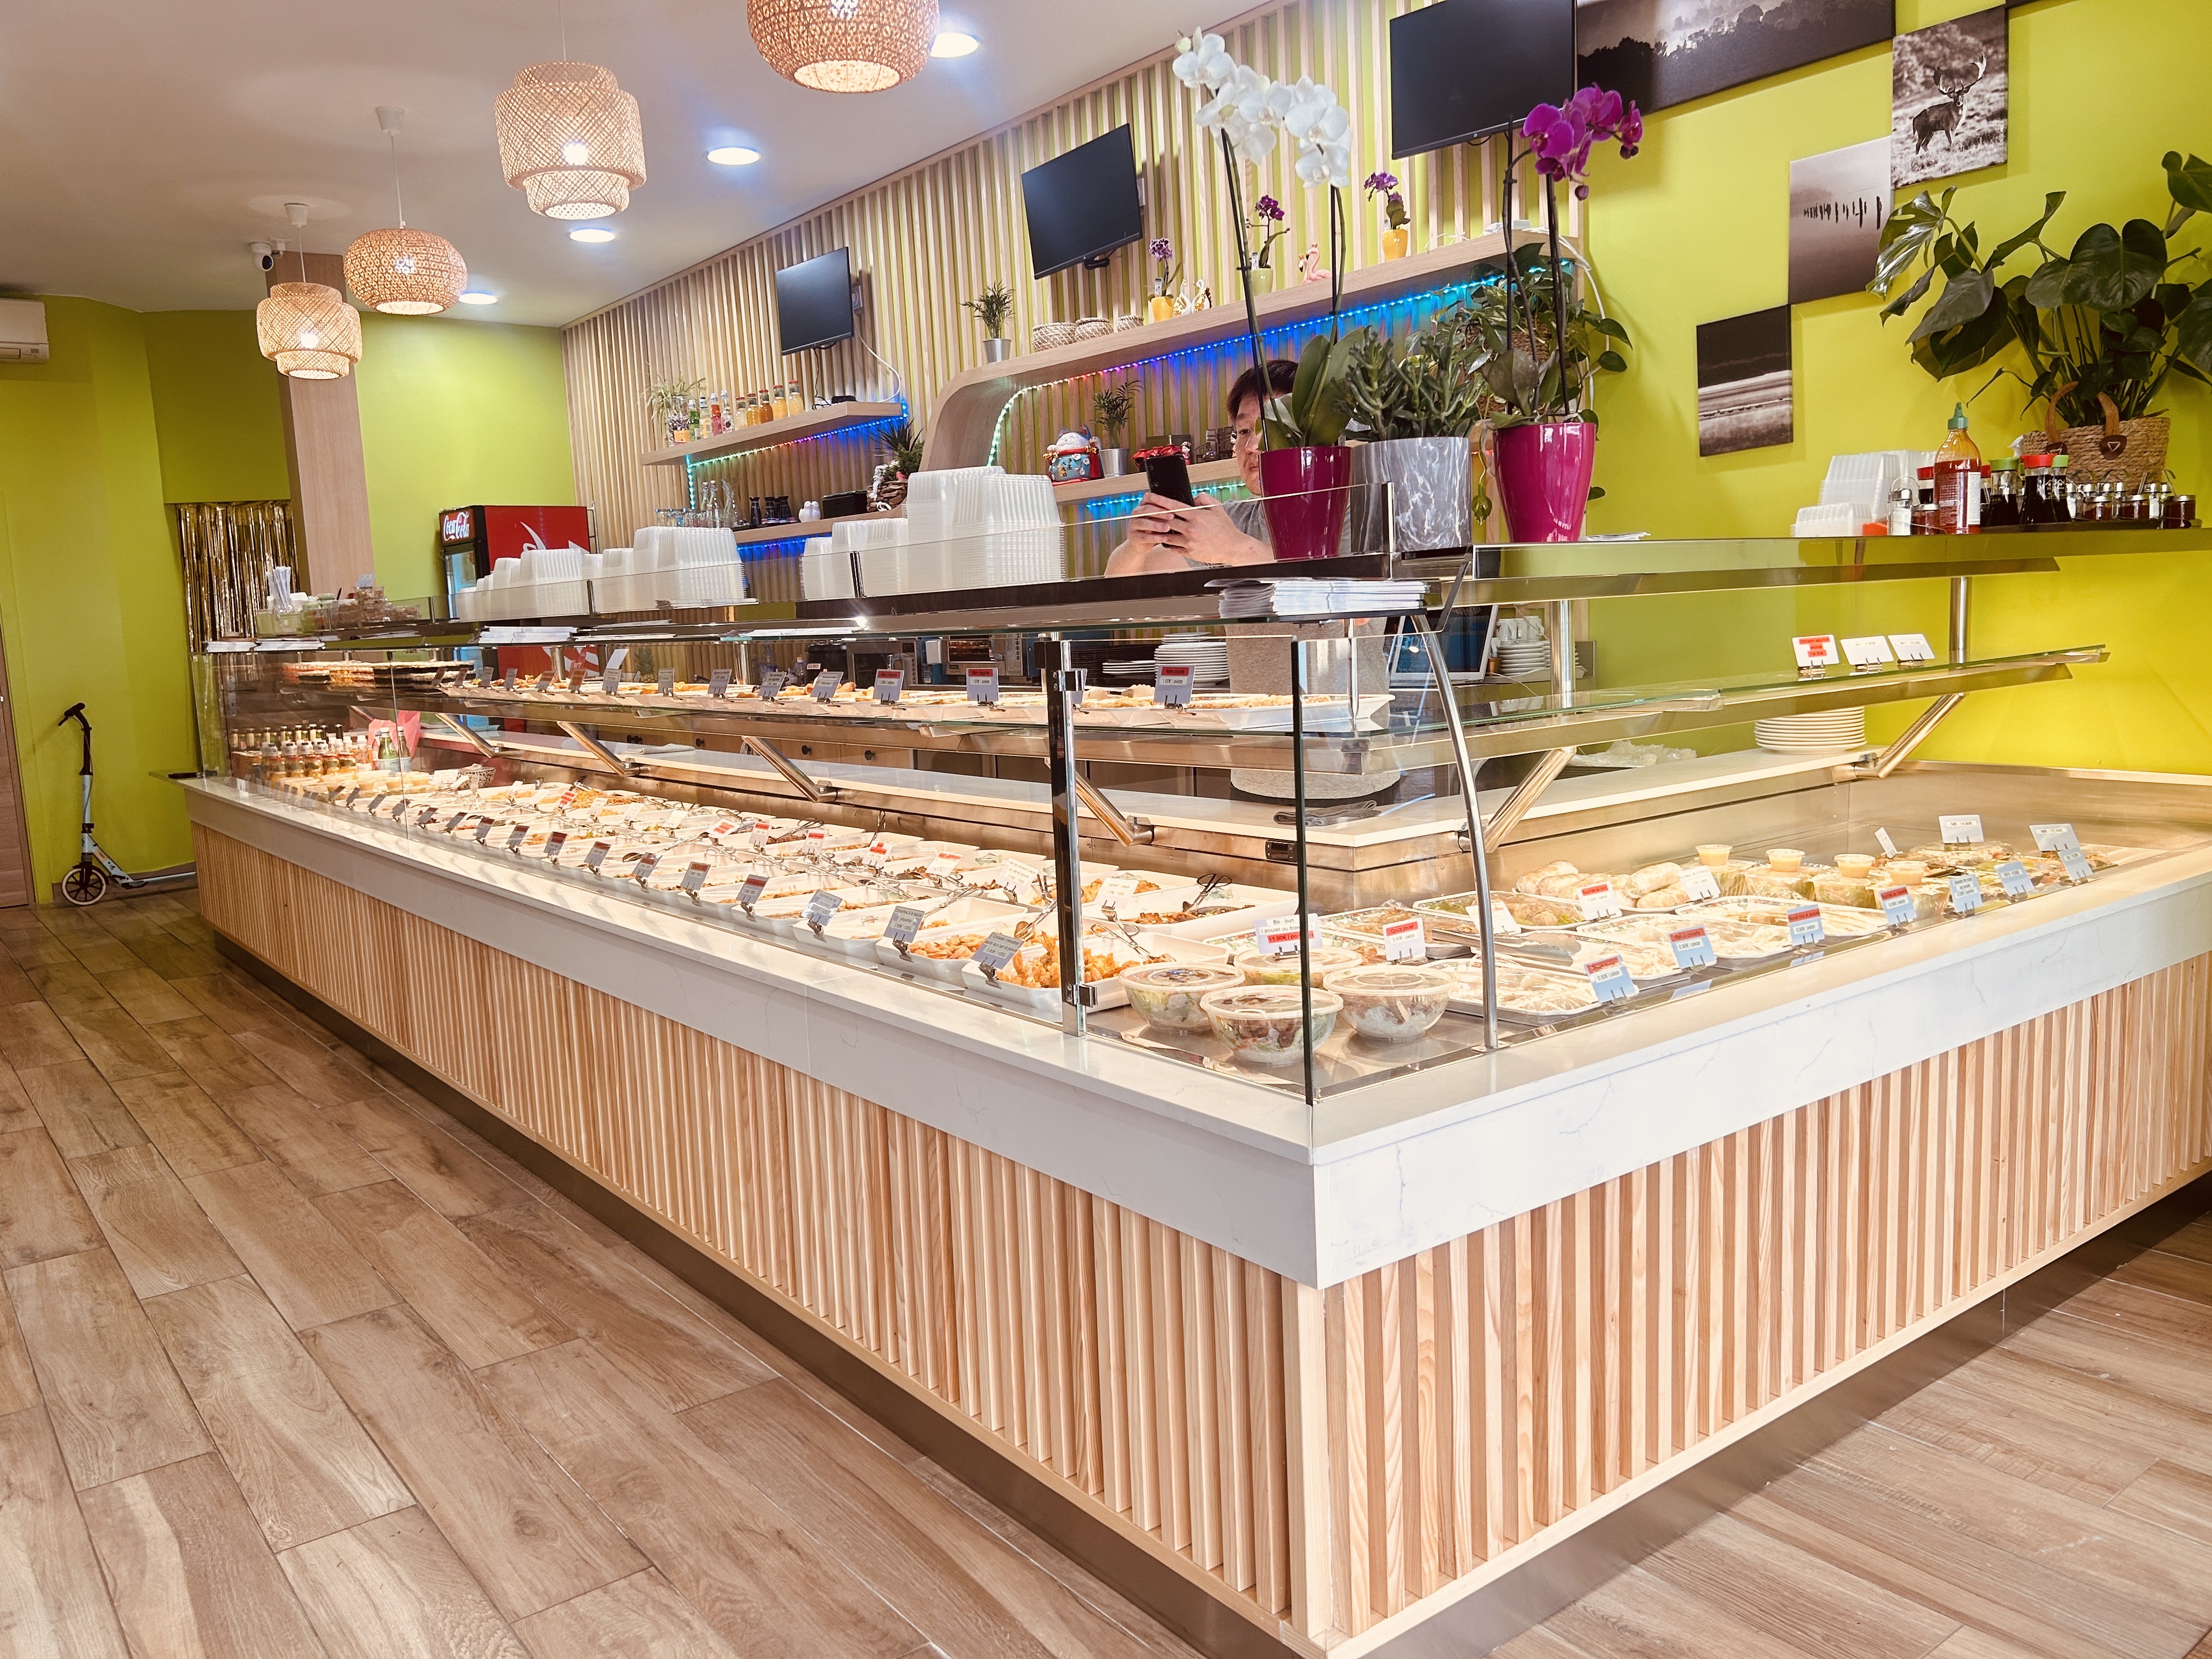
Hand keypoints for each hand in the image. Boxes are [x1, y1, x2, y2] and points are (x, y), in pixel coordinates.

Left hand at [1133, 495, 1268, 566]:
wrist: (1233, 547)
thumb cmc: (1225, 528)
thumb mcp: (1217, 508)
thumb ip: (1204, 499)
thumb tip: (1192, 497)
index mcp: (1197, 516)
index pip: (1173, 506)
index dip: (1159, 501)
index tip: (1149, 497)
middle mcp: (1191, 528)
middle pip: (1166, 521)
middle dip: (1154, 515)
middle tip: (1144, 511)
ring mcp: (1189, 542)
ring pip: (1166, 535)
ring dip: (1158, 531)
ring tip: (1151, 527)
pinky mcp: (1189, 552)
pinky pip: (1172, 547)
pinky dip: (1167, 543)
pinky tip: (1164, 539)